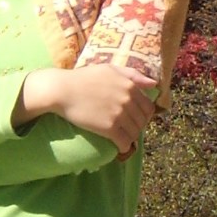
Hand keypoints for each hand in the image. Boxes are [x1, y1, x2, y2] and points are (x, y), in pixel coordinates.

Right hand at [15, 65, 156, 152]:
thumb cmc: (83, 78)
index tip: (133, 118)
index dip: (142, 115)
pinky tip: (118, 146)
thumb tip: (154, 83)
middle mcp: (128, 99)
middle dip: (137, 126)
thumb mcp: (109, 69)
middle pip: (142, 121)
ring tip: (121, 137)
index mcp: (130, 85)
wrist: (62, 90)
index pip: (148, 107)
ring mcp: (119, 114)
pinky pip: (125, 142)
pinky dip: (123, 147)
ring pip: (135, 133)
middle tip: (126, 129)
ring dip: (130, 137)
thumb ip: (133, 74)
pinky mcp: (109, 128)